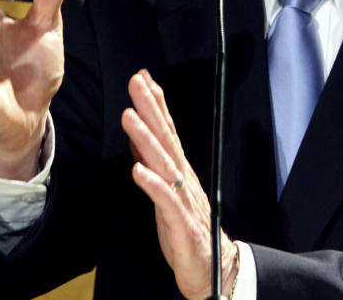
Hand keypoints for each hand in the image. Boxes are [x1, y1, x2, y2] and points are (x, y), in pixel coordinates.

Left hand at [121, 70, 238, 299]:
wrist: (211, 265)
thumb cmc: (185, 226)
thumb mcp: (165, 189)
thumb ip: (153, 161)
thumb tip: (138, 133)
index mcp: (179, 169)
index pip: (167, 129)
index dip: (156, 102)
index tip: (144, 77)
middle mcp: (183, 177)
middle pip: (166, 137)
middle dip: (151, 108)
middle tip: (137, 82)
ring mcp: (183, 197)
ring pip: (163, 162)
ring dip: (146, 138)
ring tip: (130, 116)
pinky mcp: (180, 221)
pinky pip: (165, 200)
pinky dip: (152, 184)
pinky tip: (137, 170)